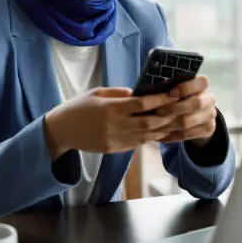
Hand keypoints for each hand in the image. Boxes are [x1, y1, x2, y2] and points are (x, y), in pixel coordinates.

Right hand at [43, 87, 179, 159]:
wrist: (61, 131)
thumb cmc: (78, 107)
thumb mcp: (96, 93)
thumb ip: (119, 93)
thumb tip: (139, 93)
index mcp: (110, 108)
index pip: (141, 104)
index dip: (160, 100)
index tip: (173, 94)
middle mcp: (114, 126)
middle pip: (149, 123)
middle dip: (167, 117)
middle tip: (180, 109)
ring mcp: (115, 140)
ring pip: (146, 137)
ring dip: (162, 129)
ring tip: (175, 121)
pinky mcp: (113, 149)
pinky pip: (137, 144)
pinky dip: (149, 137)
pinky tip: (158, 131)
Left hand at [154, 76, 216, 145]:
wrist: (196, 112)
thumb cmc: (180, 96)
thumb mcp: (177, 88)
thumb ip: (169, 87)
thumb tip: (152, 90)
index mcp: (202, 85)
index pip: (201, 82)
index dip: (184, 88)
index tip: (169, 93)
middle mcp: (209, 99)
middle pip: (195, 104)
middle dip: (173, 108)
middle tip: (157, 112)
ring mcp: (210, 115)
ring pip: (188, 122)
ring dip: (168, 125)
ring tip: (153, 126)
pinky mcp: (208, 129)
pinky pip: (187, 135)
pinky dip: (171, 136)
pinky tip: (159, 136)